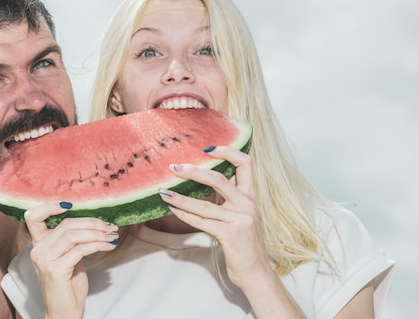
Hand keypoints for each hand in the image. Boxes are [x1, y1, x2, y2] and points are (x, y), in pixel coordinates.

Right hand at [24, 202, 118, 318]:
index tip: (72, 204)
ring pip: (73, 235)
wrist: (64, 313)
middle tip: (109, 225)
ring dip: (97, 233)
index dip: (50, 206)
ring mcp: (45, 260)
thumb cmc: (68, 286)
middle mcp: (38, 250)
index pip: (34, 217)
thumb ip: (71, 241)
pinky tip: (109, 246)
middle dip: (91, 222)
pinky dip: (98, 244)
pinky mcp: (56, 270)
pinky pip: (81, 249)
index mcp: (38, 245)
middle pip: (66, 224)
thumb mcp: (68, 258)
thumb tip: (94, 222)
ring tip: (111, 234)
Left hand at [161, 146, 269, 287]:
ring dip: (180, 197)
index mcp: (250, 196)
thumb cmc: (242, 242)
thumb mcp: (239, 215)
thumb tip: (201, 179)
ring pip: (204, 204)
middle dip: (194, 171)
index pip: (245, 163)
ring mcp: (240, 219)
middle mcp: (247, 204)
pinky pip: (202, 222)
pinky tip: (172, 209)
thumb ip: (227, 197)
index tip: (207, 148)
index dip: (228, 151)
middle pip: (219, 179)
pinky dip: (184, 214)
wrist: (255, 271)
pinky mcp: (231, 235)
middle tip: (174, 167)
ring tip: (163, 192)